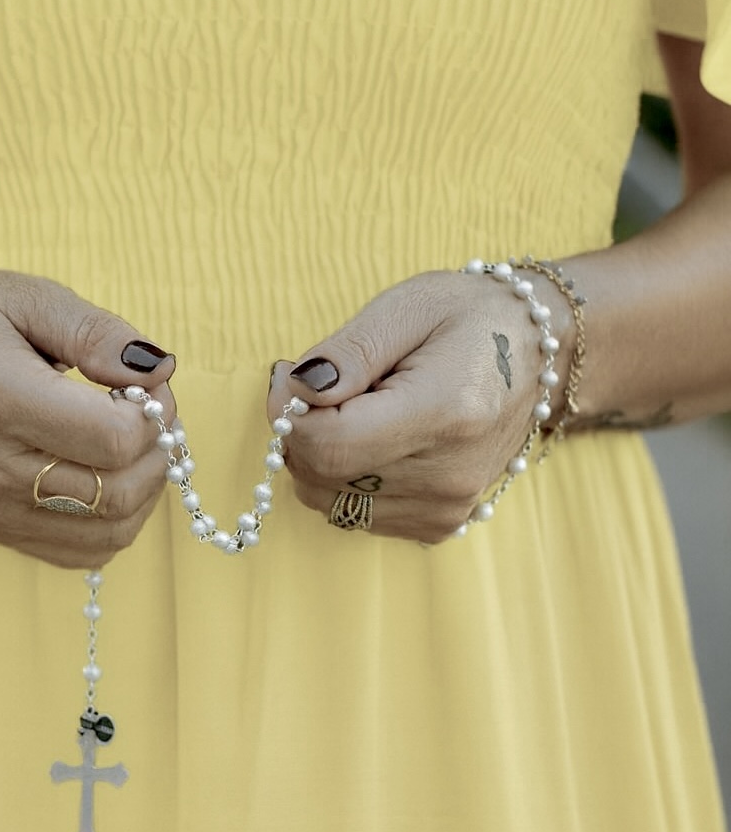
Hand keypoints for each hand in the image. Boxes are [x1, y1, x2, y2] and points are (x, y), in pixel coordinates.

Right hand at [0, 267, 175, 567]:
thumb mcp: (31, 299)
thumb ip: (100, 335)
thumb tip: (160, 373)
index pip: (113, 440)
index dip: (155, 416)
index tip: (150, 388)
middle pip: (118, 494)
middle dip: (157, 455)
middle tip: (152, 416)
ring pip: (109, 534)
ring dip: (144, 492)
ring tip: (131, 445)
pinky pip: (82, 553)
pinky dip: (114, 521)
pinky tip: (105, 476)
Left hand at [268, 269, 570, 543]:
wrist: (541, 354)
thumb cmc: (470, 318)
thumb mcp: (406, 307)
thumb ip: (346, 353)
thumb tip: (292, 393)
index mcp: (444, 413)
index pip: (327, 445)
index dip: (289, 414)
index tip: (292, 377)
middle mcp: (448, 476)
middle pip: (320, 478)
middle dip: (302, 432)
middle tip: (329, 386)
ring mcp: (447, 508)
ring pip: (328, 501)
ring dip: (323, 456)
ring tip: (364, 410)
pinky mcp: (440, 524)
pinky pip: (353, 513)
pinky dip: (347, 478)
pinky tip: (380, 440)